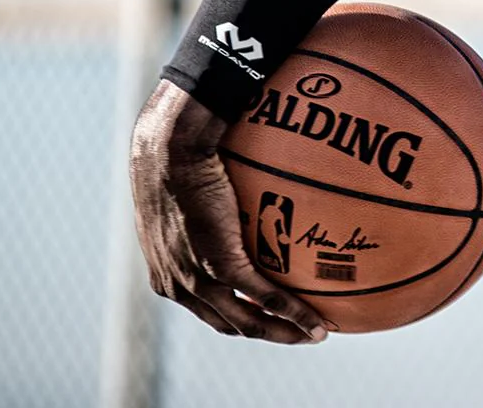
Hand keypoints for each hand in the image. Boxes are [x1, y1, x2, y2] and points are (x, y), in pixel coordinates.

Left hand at [130, 80, 328, 343]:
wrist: (169, 149)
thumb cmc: (174, 156)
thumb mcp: (181, 192)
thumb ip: (200, 209)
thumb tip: (228, 194)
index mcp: (166, 275)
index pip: (206, 309)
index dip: (239, 316)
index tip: (265, 316)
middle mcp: (177, 286)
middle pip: (229, 323)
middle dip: (266, 332)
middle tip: (299, 333)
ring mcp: (197, 279)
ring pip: (247, 323)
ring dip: (284, 332)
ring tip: (315, 334)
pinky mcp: (220, 265)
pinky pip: (264, 298)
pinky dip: (293, 313)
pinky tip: (315, 319)